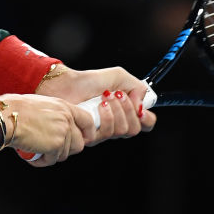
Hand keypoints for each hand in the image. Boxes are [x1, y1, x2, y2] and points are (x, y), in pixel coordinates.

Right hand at [0, 93, 94, 166]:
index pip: (87, 121)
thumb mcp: (43, 105)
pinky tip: (32, 156)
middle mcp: (67, 119)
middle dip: (66, 150)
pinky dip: (41, 161)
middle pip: (79, 143)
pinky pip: (52, 160)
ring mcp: (63, 132)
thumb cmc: (17, 110)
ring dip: (51, 156)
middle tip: (52, 150)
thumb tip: (58, 128)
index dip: (88, 133)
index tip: (84, 139)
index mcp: (64, 107)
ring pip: (64, 154)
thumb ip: (55, 116)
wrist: (8, 117)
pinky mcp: (55, 145)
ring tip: (37, 150)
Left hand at [36, 64, 156, 143]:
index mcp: (125, 112)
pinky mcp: (92, 137)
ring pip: (122, 131)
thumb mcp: (118, 76)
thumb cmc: (88, 82)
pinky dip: (106, 116)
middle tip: (117, 95)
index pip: (145, 124)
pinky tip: (98, 106)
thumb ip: (137, 86)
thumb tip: (142, 103)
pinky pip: (107, 133)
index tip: (138, 105)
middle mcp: (116, 124)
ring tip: (105, 97)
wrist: (67, 85)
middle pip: (135, 129)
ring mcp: (103, 132)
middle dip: (129, 109)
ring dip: (117, 110)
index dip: (146, 117)